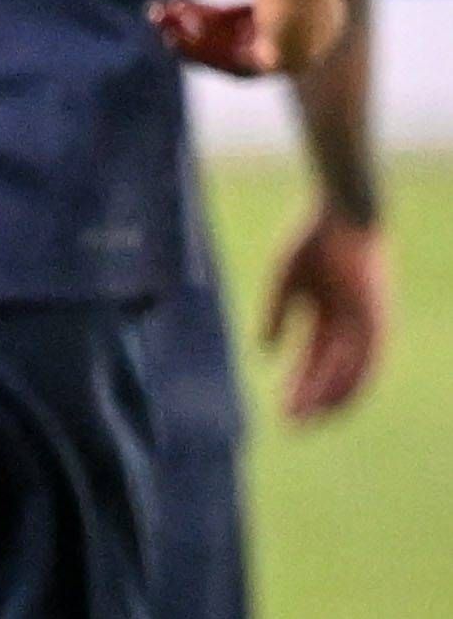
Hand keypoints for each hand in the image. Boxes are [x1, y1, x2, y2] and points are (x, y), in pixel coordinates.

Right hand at [151, 0, 344, 76]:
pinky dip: (202, 53)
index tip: (184, 2)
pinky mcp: (286, 62)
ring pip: (239, 55)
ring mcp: (304, 50)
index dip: (218, 14)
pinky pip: (237, 66)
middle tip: (163, 14)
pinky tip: (172, 37)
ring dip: (195, 42)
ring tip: (158, 23)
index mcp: (317, 3)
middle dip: (200, 28)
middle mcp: (316, 31)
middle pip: (247, 40)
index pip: (261, 20)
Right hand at [262, 209, 385, 421]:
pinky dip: (347, 378)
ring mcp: (366, 327)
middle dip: (310, 402)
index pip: (312, 365)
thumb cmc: (313, 242)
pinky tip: (329, 394)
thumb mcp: (287, 283)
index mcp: (327, 320)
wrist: (344, 215)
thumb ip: (277, 315)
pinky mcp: (377, 319)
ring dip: (328, 399)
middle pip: (330, 376)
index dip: (297, 388)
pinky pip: (365, 358)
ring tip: (307, 417)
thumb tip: (264, 351)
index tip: (280, 411)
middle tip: (290, 426)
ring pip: (349, 375)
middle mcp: (349, 330)